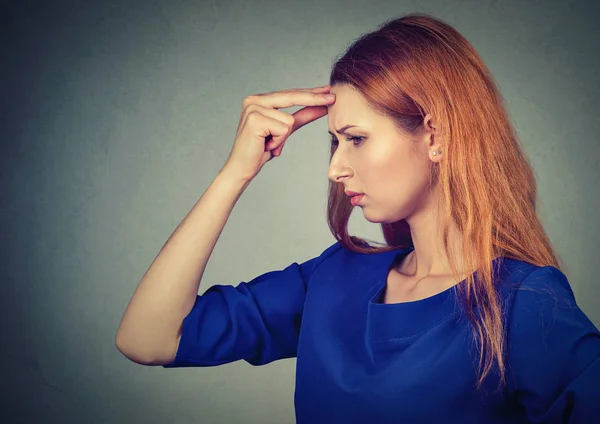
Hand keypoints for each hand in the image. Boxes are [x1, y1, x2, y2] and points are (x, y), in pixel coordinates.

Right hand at [220, 85, 335, 180]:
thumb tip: (322, 107)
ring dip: (283, 138)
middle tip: (333, 98)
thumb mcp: (285, 130)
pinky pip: (283, 129)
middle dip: (314, 99)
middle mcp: (254, 100)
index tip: (328, 90)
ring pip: (289, 120)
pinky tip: (265, 145)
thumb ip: (302, 117)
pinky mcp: (255, 119)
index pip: (291, 94)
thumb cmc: (260, 149)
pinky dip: (278, 142)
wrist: (242, 167)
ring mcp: (253, 108)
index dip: (310, 93)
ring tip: (269, 144)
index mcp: (260, 99)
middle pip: (292, 97)